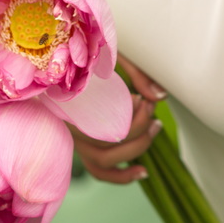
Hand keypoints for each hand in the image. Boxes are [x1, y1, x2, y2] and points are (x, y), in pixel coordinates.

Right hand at [71, 54, 166, 185]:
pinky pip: (98, 171)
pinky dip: (121, 176)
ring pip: (103, 162)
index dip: (132, 116)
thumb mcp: (113, 52)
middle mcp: (67, 124)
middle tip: (150, 104)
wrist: (63, 48)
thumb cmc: (88, 46)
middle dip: (138, 127)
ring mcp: (73, 138)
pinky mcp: (81, 145)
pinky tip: (143, 171)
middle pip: (107, 144)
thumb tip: (160, 97)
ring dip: (136, 149)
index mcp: (68, 99)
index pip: (103, 123)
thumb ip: (137, 73)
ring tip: (155, 126)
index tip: (142, 97)